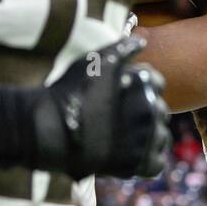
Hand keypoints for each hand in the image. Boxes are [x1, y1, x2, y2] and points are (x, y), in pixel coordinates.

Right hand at [26, 37, 170, 179]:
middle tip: (114, 118)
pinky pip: (156, 161)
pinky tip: (126, 153)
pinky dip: (146, 158)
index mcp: (143, 82)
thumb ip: (119, 50)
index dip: (138, 88)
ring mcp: (146, 137)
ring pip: (160, 135)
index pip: (156, 82)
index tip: (119, 96)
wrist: (47, 130)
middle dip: (141, 111)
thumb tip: (141, 42)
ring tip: (119, 136)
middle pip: (158, 109)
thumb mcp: (92, 62)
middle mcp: (149, 108)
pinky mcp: (140, 163)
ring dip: (146, 135)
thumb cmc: (67, 93)